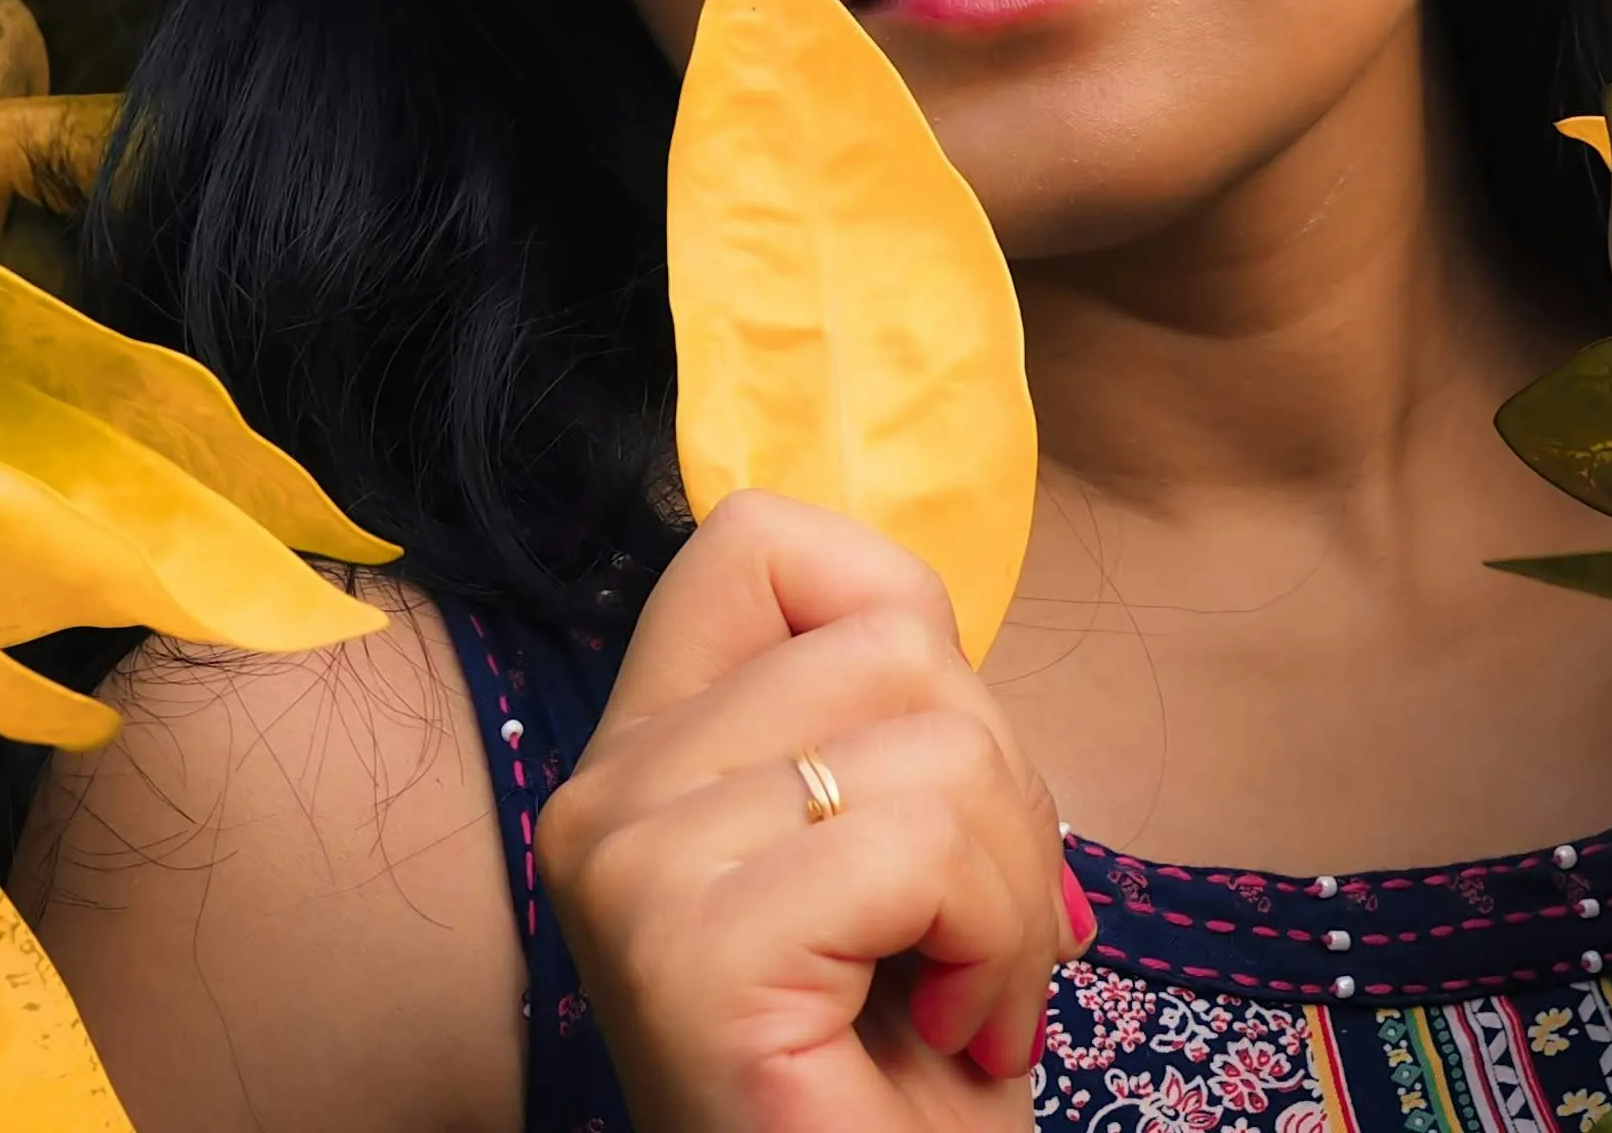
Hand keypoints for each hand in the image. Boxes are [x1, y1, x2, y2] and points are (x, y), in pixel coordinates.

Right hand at [537, 492, 1082, 1132]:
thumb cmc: (897, 1076)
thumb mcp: (898, 845)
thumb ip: (885, 717)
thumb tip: (931, 612)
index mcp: (641, 755)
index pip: (762, 536)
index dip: (901, 624)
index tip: (930, 784)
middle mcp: (601, 796)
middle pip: (891, 640)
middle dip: (1001, 791)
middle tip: (970, 941)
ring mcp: (628, 871)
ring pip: (929, 741)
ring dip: (1011, 887)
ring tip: (965, 998)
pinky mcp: (687, 954)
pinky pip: (920, 845)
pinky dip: (993, 944)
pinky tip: (955, 1038)